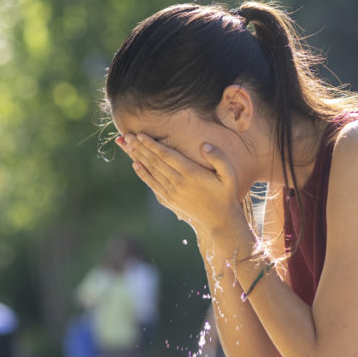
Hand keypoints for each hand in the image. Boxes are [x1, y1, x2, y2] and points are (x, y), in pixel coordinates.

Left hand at [116, 133, 244, 234]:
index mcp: (191, 173)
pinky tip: (136, 164)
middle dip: (140, 147)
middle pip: (154, 161)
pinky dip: (142, 174)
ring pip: (151, 171)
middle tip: (128, 136)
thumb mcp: (229, 175)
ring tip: (128, 145)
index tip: (141, 134)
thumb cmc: (226, 195)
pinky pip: (152, 184)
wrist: (220, 221)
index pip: (166, 155)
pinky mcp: (168, 200)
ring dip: (138, 157)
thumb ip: (218, 158)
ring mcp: (171, 192)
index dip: (152, 144)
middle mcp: (178, 182)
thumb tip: (204, 145)